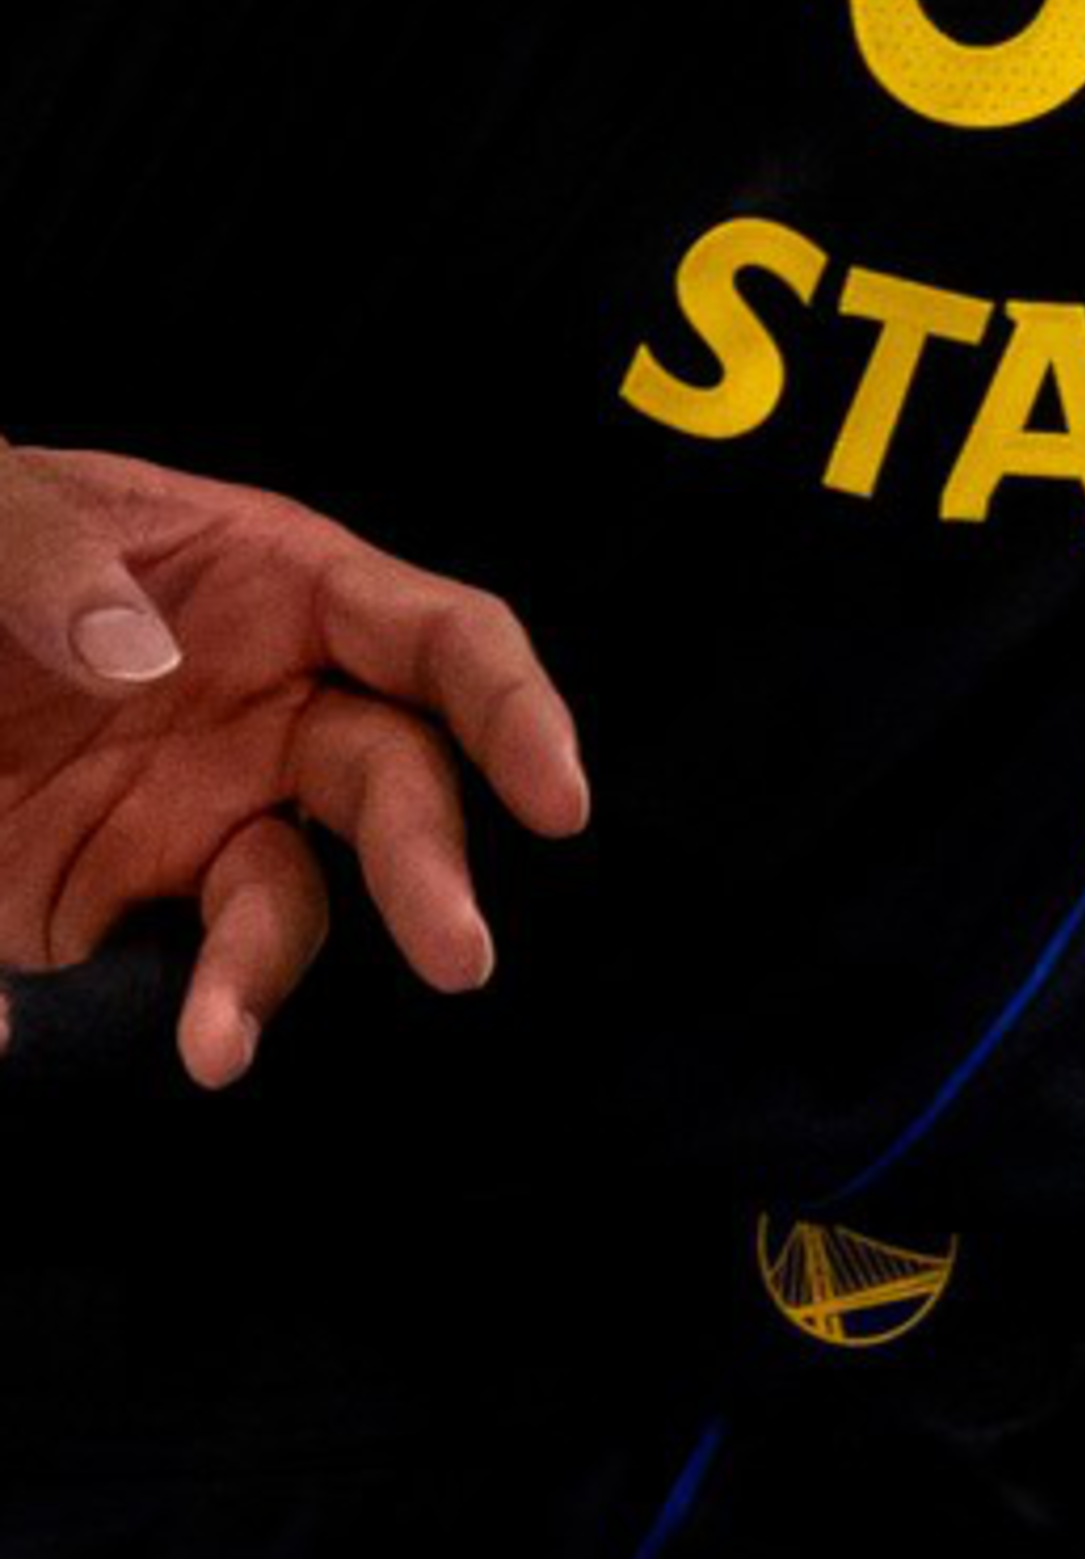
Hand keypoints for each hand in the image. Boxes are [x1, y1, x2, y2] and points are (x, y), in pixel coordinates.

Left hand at [0, 440, 587, 1088]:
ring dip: (262, 976)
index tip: (557, 801)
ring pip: (284, 906)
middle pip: (394, 789)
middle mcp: (269, 713)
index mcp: (280, 588)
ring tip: (217, 1049)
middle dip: (430, 871)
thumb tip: (142, 657)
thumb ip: (56, 561)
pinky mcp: (109, 909)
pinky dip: (116, 1012)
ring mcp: (197, 819)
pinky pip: (146, 973)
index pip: (438, 642)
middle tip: (457, 956)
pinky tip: (29, 1030)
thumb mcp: (9, 509)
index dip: (514, 713)